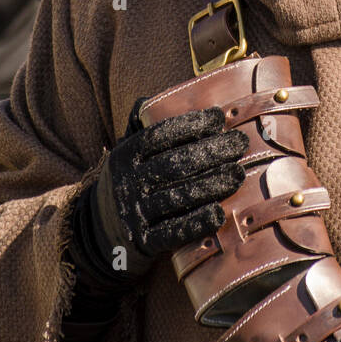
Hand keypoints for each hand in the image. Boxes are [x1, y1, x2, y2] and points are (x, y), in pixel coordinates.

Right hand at [69, 104, 247, 286]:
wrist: (100, 231)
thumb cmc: (130, 181)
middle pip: (172, 165)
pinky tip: (219, 213)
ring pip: (176, 197)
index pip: (157, 136)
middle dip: (210, 152)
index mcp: (125, 155)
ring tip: (238, 174)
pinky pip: (171, 233)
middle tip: (240, 144)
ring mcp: (134, 214)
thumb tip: (152, 99)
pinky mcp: (143, 242)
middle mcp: (127, 183)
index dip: (189, 125)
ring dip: (211, 185)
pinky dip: (196, 223)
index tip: (219, 118)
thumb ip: (140, 125)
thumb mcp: (128, 151)